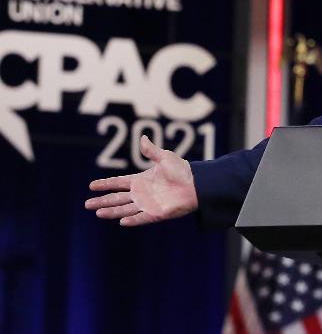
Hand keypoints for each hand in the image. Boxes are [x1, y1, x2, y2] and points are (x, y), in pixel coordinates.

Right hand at [84, 135, 198, 225]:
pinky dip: (132, 220)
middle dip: (102, 201)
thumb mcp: (165, 158)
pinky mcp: (157, 213)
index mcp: (141, 180)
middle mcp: (142, 194)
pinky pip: (142, 218)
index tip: (91, 186)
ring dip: (112, 211)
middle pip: (117, 198)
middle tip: (86, 204)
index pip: (119, 183)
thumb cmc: (182, 171)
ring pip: (125, 209)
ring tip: (98, 213)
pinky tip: (121, 222)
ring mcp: (148, 204)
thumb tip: (143, 138)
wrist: (197, 183)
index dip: (105, 184)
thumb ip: (152, 151)